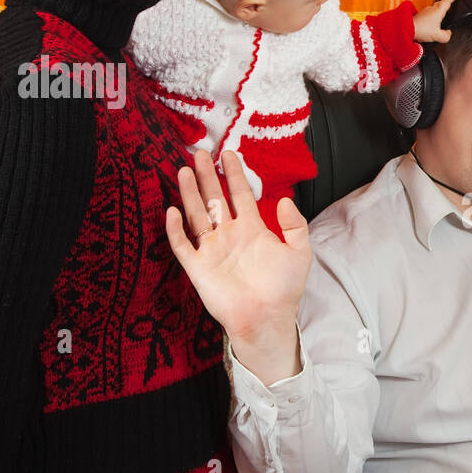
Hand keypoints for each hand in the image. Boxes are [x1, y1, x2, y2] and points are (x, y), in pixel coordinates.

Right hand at [166, 149, 311, 383]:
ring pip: (197, 215)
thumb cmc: (284, 289)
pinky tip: (172, 210)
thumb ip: (295, 225)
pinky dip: (176, 229)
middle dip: (207, 176)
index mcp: (252, 230)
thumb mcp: (299, 253)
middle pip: (215, 199)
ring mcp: (212, 250)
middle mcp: (230, 235)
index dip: (235, 174)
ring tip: (184, 171)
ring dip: (190, 194)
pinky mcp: (198, 267)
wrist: (266, 319)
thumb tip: (286, 199)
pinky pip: (182, 245)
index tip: (229, 154)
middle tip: (199, 153)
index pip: (241, 195)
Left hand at [412, 0, 460, 42]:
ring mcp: (425, 11)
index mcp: (438, 10)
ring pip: (435, 9)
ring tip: (442, 18)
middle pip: (442, 3)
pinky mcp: (420, 16)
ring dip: (439, 12)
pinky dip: (433, 17)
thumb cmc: (421, 30)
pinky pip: (429, 14)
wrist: (406, 29)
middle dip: (447, 3)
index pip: (448, 0)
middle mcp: (432, 9)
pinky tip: (433, 25)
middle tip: (452, 4)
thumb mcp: (438, 36)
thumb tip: (448, 34)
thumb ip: (446, 36)